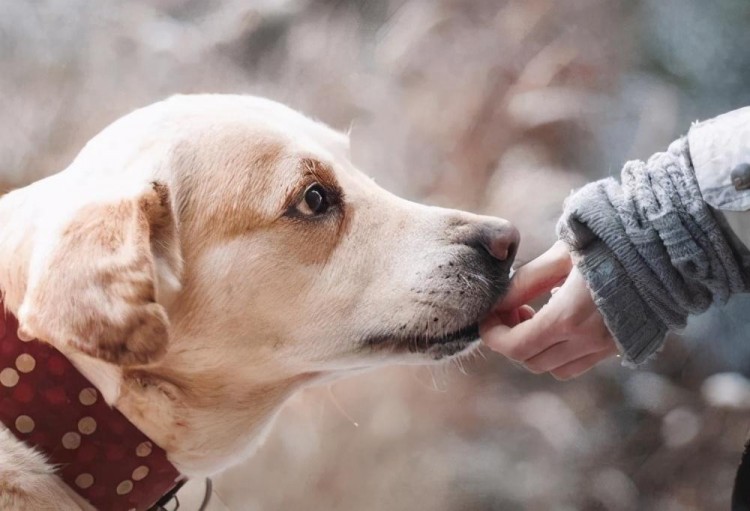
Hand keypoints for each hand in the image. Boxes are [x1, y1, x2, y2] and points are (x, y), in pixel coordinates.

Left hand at [480, 241, 618, 379]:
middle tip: (512, 309)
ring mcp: (607, 347)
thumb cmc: (609, 241)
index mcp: (569, 317)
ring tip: (536, 314)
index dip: (493, 335)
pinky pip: (579, 363)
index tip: (487, 317)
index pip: (515, 347)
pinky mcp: (621, 346)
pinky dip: (561, 351)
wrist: (665, 246)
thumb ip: (526, 282)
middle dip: (511, 339)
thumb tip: (497, 302)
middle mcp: (588, 341)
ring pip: (555, 368)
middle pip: (531, 361)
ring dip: (536, 348)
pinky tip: (563, 319)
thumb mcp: (561, 254)